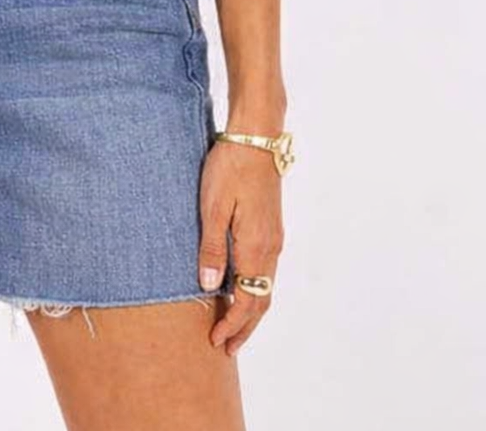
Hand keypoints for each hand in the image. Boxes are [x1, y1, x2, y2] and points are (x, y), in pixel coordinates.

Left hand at [197, 137, 283, 355]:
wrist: (257, 137)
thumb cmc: (230, 167)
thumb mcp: (212, 206)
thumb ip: (212, 248)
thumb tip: (212, 288)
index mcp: (256, 246)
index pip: (249, 301)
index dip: (234, 325)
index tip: (217, 342)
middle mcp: (271, 247)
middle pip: (262, 300)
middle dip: (245, 326)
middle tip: (227, 347)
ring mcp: (274, 236)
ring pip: (266, 285)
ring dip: (251, 309)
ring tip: (233, 324)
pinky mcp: (271, 225)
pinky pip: (266, 268)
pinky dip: (255, 287)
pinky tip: (241, 286)